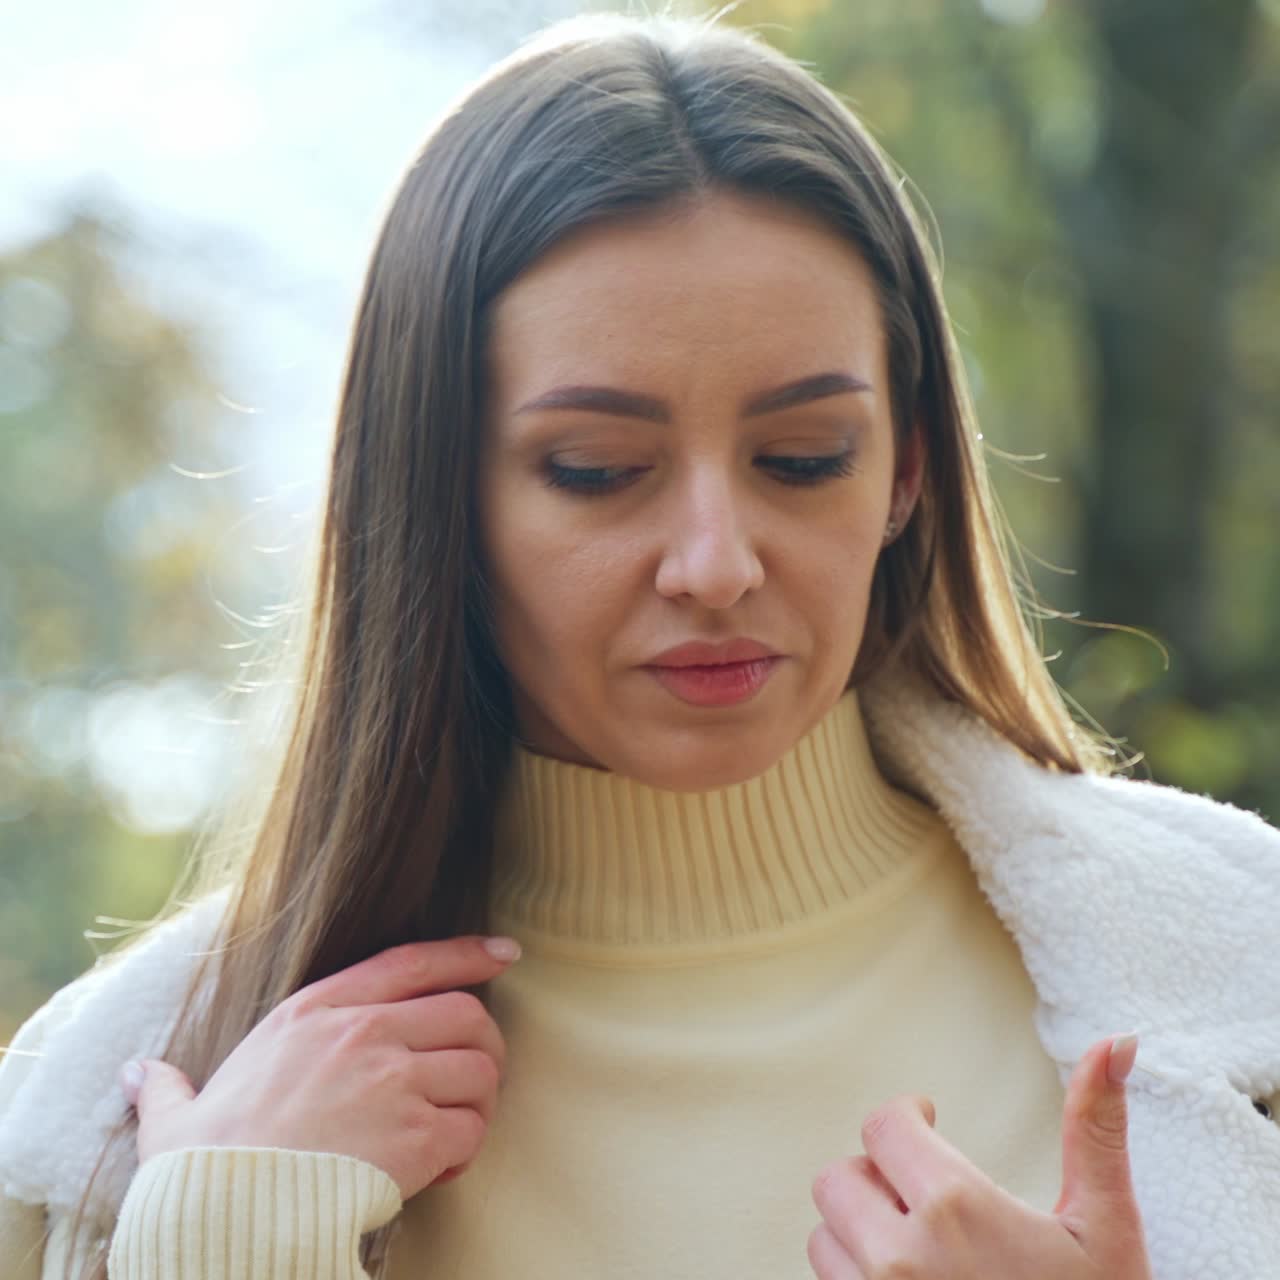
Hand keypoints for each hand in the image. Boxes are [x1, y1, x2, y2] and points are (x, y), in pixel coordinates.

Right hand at [118, 934, 520, 1200]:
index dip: (466, 953)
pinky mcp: (415, 1134)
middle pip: (466, 1013)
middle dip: (484, 1043)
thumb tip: (136, 1075)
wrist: (227, 1218)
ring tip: (455, 1128)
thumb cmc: (204, 1168)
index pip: (411, 961)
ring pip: (480, 1070)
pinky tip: (442, 1170)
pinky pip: (472, 1129)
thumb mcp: (177, 1116)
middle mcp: (364, 1033)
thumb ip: (168, 1088)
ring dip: (479, 1101)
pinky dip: (468, 1149)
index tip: (504, 953)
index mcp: (315, 1012)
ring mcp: (394, 1080)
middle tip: (475, 1075)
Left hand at [808, 1033, 1152, 1278]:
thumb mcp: (1106, 1227)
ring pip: (826, 1238)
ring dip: (860, 1235)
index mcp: (954, 1208)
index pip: (882, 1124)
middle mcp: (899, 1257)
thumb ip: (1095, 1129)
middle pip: (839, 1177)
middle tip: (923, 1193)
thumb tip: (1116, 1043)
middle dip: (878, 1177)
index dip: (906, 1118)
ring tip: (918, 1248)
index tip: (927, 1121)